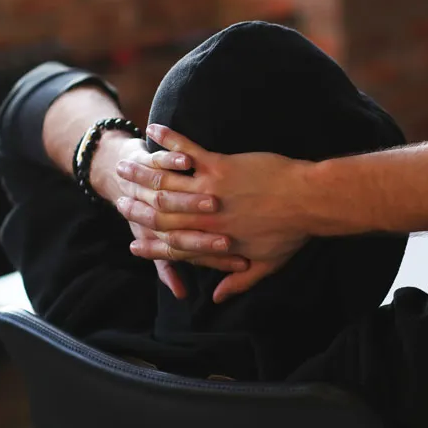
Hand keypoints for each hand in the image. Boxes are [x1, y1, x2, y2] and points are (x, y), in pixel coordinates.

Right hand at [115, 124, 313, 301]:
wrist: (311, 201)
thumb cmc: (293, 231)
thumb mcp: (268, 264)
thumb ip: (240, 281)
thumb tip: (219, 297)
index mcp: (215, 240)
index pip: (174, 247)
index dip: (152, 247)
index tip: (134, 245)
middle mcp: (205, 217)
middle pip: (160, 214)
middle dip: (135, 205)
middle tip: (117, 196)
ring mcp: (210, 190)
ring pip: (166, 183)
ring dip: (142, 172)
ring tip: (124, 164)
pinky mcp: (219, 166)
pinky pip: (186, 151)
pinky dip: (168, 140)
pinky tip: (153, 130)